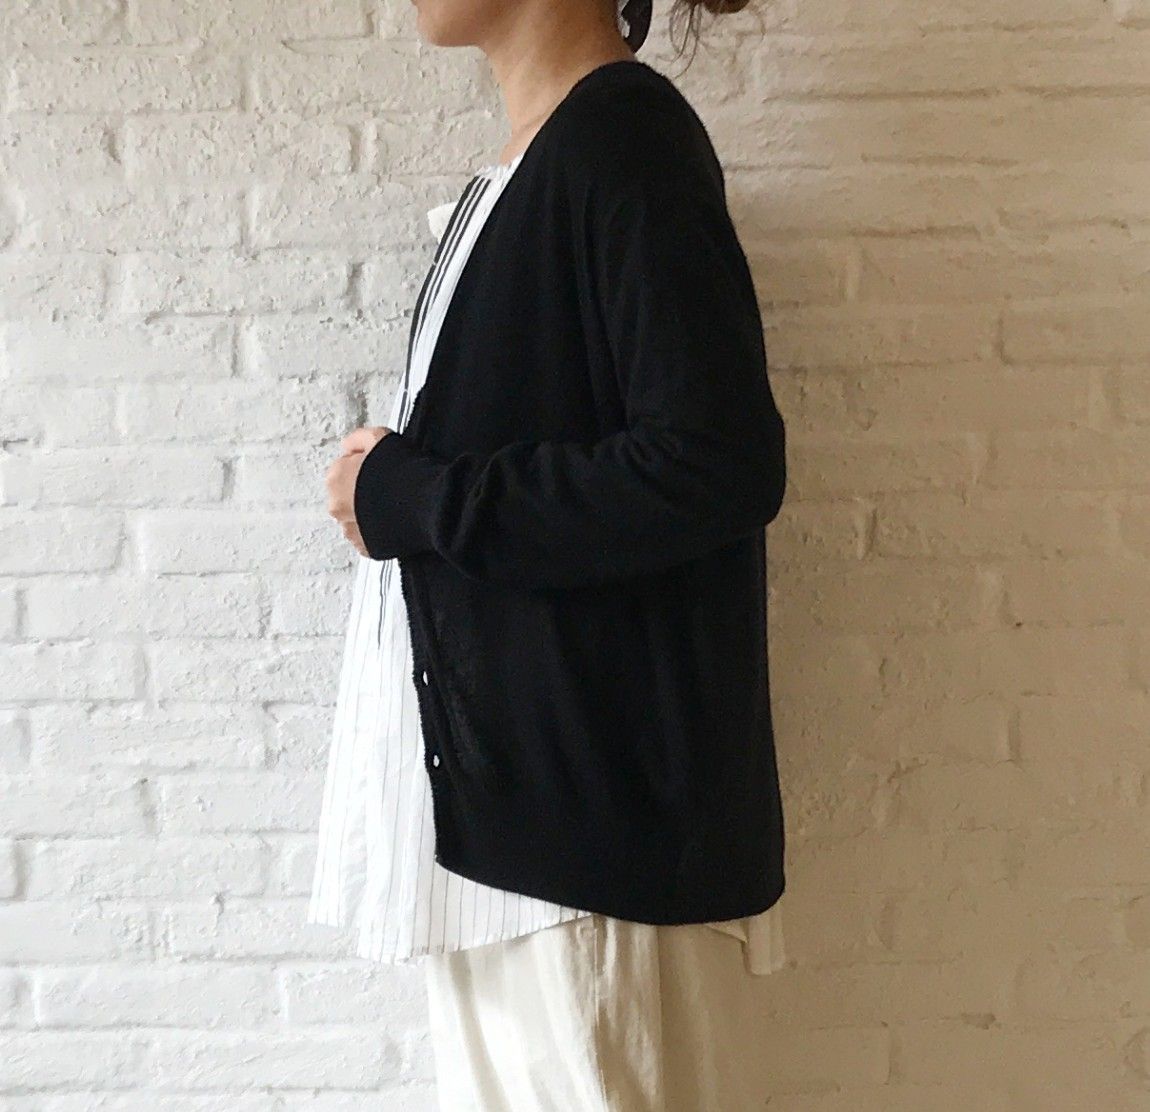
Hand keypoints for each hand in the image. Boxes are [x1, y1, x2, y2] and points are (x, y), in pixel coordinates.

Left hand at [327, 426, 392, 556]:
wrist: (427, 505)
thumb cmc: (404, 471)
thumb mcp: (379, 437)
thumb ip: (356, 439)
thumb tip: (347, 448)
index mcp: (335, 478)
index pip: (344, 469)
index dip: (366, 467)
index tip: (382, 469)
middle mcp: (337, 507)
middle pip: (348, 495)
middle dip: (364, 492)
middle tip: (390, 488)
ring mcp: (350, 530)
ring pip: (356, 517)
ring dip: (370, 512)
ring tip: (395, 505)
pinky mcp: (366, 548)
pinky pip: (368, 537)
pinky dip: (378, 530)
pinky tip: (395, 521)